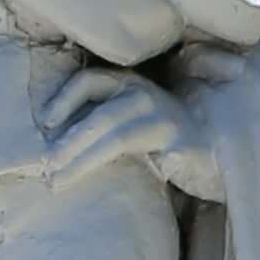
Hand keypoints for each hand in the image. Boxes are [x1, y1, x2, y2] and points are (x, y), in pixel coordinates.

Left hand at [37, 63, 224, 205]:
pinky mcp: (190, 145)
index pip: (91, 80)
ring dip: (85, 160)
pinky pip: (170, 154)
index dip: (65, 98)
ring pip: (120, 136)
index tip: (45, 122)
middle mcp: (147, 97)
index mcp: (130, 86)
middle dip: (70, 142)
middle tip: (46, 166)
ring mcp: (169, 121)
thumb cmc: (158, 135)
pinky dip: (156, 161)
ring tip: (60, 179)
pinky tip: (134, 175)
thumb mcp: (127, 119)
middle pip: (101, 115)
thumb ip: (97, 122)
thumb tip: (51, 144)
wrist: (214, 146)